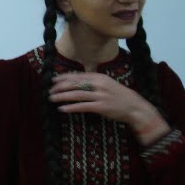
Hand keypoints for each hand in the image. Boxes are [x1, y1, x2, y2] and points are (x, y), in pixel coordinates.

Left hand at [49, 72, 169, 144]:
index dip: (64, 78)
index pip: (77, 75)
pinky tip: (62, 108)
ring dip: (62, 96)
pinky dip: (71, 107)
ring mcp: (101, 95)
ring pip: (77, 94)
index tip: (53, 80)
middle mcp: (99, 84)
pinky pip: (83, 106)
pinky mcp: (102, 107)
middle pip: (75, 84)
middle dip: (60, 87)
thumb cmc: (118, 96)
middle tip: (49, 90)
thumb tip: (75, 82)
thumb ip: (92, 82)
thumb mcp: (106, 84)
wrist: (134, 107)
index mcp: (99, 77)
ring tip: (52, 98)